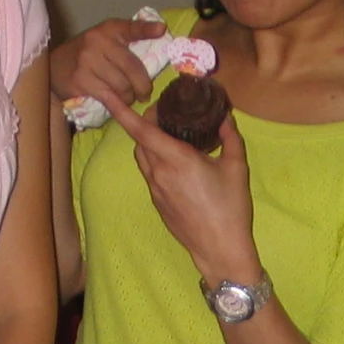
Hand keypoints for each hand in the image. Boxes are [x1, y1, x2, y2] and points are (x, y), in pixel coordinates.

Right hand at [50, 15, 163, 107]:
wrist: (54, 66)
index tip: (161, 30)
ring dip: (129, 96)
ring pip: (122, 86)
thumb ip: (129, 36)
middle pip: (132, 68)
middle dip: (142, 85)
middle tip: (144, 93)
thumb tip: (160, 30)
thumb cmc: (87, 54)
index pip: (130, 28)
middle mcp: (97, 42)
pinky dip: (117, 104)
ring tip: (127, 97)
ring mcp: (86, 62)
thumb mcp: (106, 39)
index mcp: (108, 30)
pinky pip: (108, 97)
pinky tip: (118, 104)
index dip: (146, 29)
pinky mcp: (80, 81)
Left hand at [99, 94, 257, 280]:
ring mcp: (155, 190)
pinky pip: (150, 174)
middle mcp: (159, 172)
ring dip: (149, 142)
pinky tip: (178, 164)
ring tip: (171, 136)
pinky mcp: (157, 203)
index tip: (107, 94)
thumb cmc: (230, 208)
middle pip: (140, 140)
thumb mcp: (236, 167)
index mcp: (176, 159)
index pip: (141, 129)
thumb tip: (226, 117)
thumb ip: (230, 137)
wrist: (219, 249)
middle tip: (167, 113)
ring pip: (142, 157)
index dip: (122, 111)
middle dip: (146, 122)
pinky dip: (157, 161)